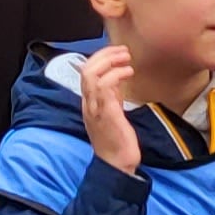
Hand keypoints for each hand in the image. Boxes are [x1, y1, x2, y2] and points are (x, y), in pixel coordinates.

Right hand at [79, 46, 144, 175]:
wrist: (116, 164)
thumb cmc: (117, 139)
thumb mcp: (112, 111)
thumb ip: (111, 95)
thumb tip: (116, 76)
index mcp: (89, 103)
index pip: (86, 72)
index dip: (99, 57)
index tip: (117, 52)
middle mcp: (88, 104)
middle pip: (86, 70)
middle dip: (104, 55)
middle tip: (123, 51)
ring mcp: (95, 109)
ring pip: (92, 75)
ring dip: (110, 61)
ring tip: (126, 58)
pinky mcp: (106, 114)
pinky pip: (104, 87)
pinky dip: (116, 75)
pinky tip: (129, 72)